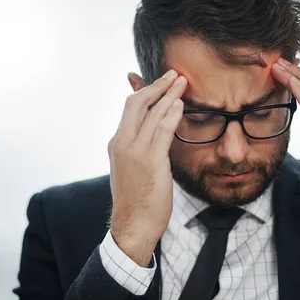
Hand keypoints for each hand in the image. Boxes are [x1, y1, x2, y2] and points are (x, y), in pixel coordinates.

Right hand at [107, 70, 187, 265]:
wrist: (132, 226)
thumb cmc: (136, 200)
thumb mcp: (132, 169)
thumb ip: (140, 148)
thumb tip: (153, 135)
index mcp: (117, 144)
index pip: (130, 109)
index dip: (146, 91)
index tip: (160, 82)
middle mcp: (122, 143)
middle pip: (137, 103)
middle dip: (157, 85)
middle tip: (174, 74)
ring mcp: (134, 152)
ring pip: (151, 113)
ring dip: (169, 94)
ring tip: (182, 82)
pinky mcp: (150, 161)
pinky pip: (162, 131)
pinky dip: (171, 114)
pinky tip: (180, 105)